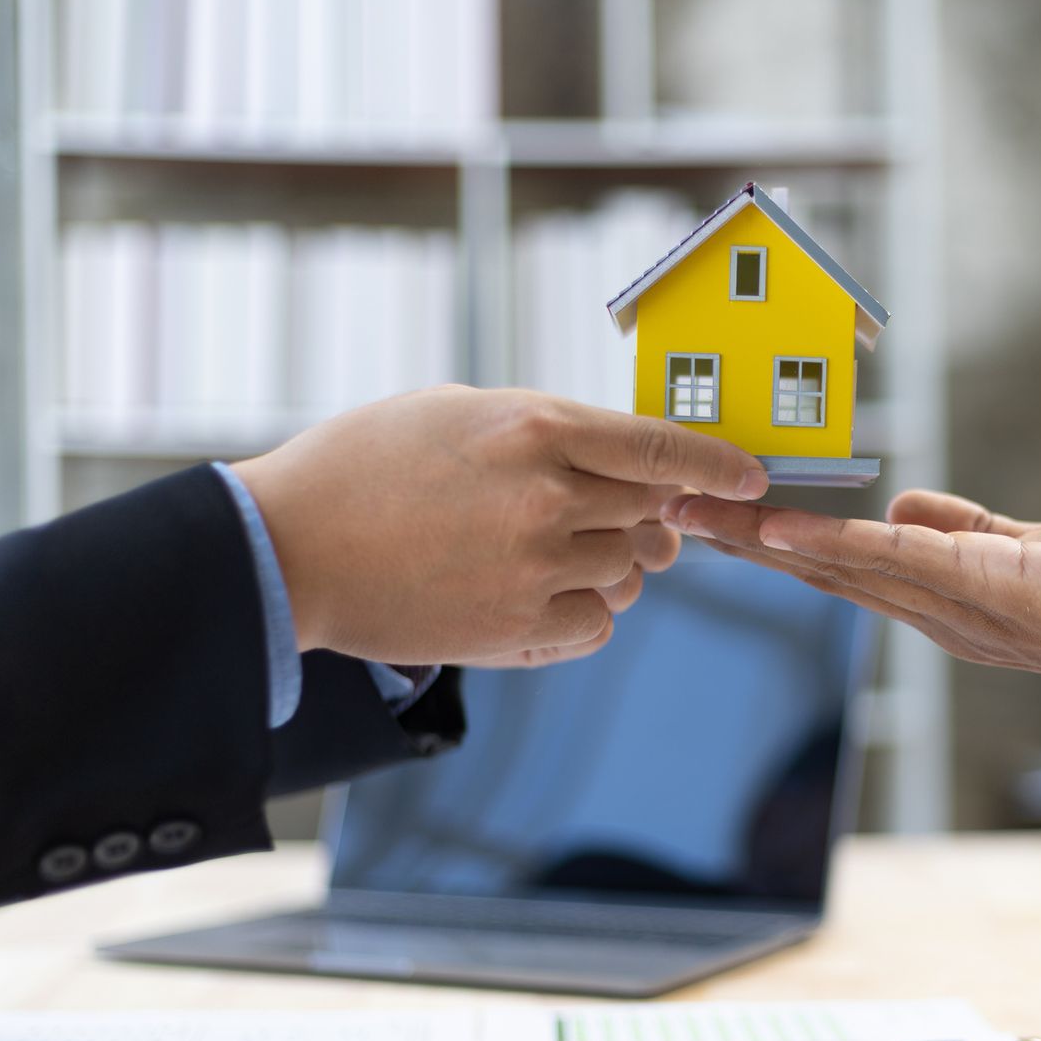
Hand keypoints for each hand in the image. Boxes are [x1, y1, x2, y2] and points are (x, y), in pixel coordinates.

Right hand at [233, 386, 767, 667]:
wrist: (289, 548)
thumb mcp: (460, 409)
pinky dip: (585, 610)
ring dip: (613, 564)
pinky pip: (597, 624)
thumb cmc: (369, 464)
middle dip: (649, 515)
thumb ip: (551, 431)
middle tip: (621, 515)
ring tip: (552, 551)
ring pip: (632, 575)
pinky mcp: (515, 631)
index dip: (718, 466)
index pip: (663, 449)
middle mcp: (547, 500)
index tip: (750, 476)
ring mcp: (534, 571)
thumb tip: (632, 465)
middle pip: (653, 514)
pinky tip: (537, 591)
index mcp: (535, 428)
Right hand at [665, 489, 1040, 772]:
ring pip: (848, 572)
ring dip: (772, 546)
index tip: (728, 521)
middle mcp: (947, 617)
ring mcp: (964, 607)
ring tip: (701, 518)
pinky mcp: (990, 586)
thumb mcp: (1040, 541)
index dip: (790, 546)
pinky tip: (780, 530)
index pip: (856, 571)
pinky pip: (897, 561)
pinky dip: (835, 545)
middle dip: (756, 549)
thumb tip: (904, 505)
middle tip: (678, 519)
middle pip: (833, 578)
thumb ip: (971, 530)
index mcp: (956, 602)